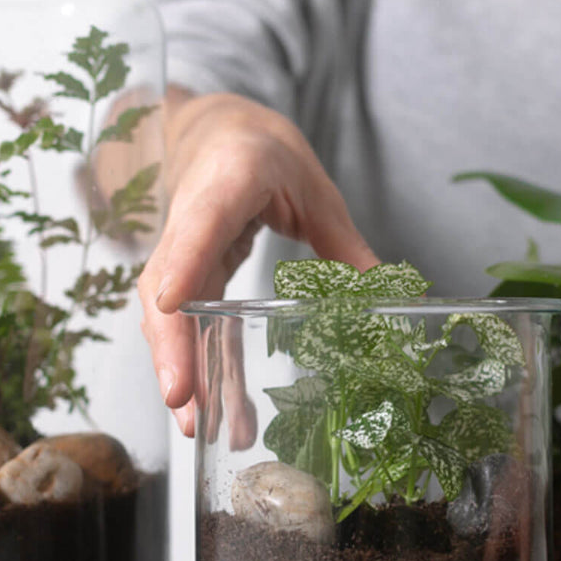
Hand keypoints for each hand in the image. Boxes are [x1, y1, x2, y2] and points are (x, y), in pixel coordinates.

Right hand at [138, 90, 379, 436]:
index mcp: (228, 181)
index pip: (200, 221)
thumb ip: (346, 247)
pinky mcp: (184, 274)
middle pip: (167, 285)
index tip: (168, 304)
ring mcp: (180, 249)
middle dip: (172, 347)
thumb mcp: (316, 191)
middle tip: (182, 401)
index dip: (184, 261)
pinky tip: (213, 409)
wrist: (220, 134)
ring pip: (168, 314)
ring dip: (182, 369)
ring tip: (197, 426)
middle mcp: (190, 218)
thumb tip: (393, 299)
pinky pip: (185, 323)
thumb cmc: (265, 154)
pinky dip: (197, 364)